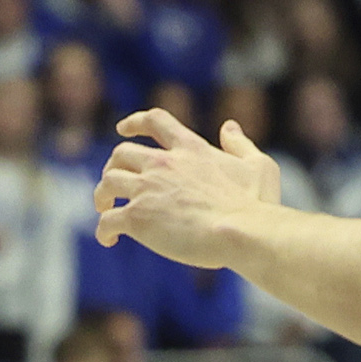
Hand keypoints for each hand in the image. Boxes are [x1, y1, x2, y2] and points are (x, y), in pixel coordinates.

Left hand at [94, 110, 281, 263]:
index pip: (155, 121)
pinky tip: (109, 239)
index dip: (135, 122)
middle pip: (121, 154)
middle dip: (113, 166)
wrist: (241, 232)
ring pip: (108, 182)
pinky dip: (103, 229)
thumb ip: (241, 145)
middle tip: (114, 183)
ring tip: (105, 209)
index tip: (122, 129)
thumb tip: (230, 127)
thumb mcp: (258, 166)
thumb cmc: (255, 205)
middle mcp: (163, 164)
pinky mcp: (138, 217)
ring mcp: (147, 189)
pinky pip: (107, 220)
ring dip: (102, 195)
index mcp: (190, 148)